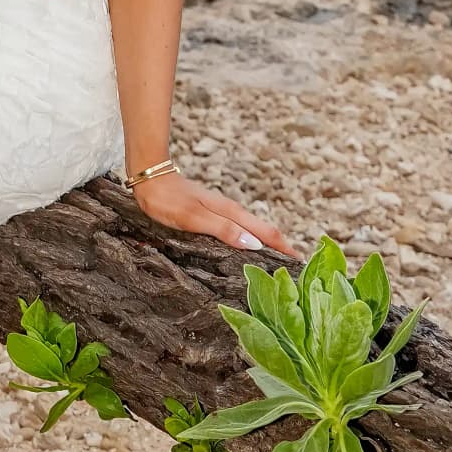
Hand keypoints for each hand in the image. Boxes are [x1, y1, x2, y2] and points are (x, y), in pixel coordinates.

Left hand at [129, 165, 298, 258]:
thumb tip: (254, 245)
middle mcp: (232, 212)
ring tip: (276, 266)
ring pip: (253, 231)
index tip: (300, 264)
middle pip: (264, 232)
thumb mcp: (195, 218)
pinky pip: (240, 230)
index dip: (285, 248)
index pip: (267, 233)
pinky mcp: (213, 214)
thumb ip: (224, 230)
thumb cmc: (169, 201)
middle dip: (281, 249)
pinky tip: (247, 251)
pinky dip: (250, 241)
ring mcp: (223, 212)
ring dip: (267, 246)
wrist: (150, 179)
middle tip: (294, 272)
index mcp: (232, 213)